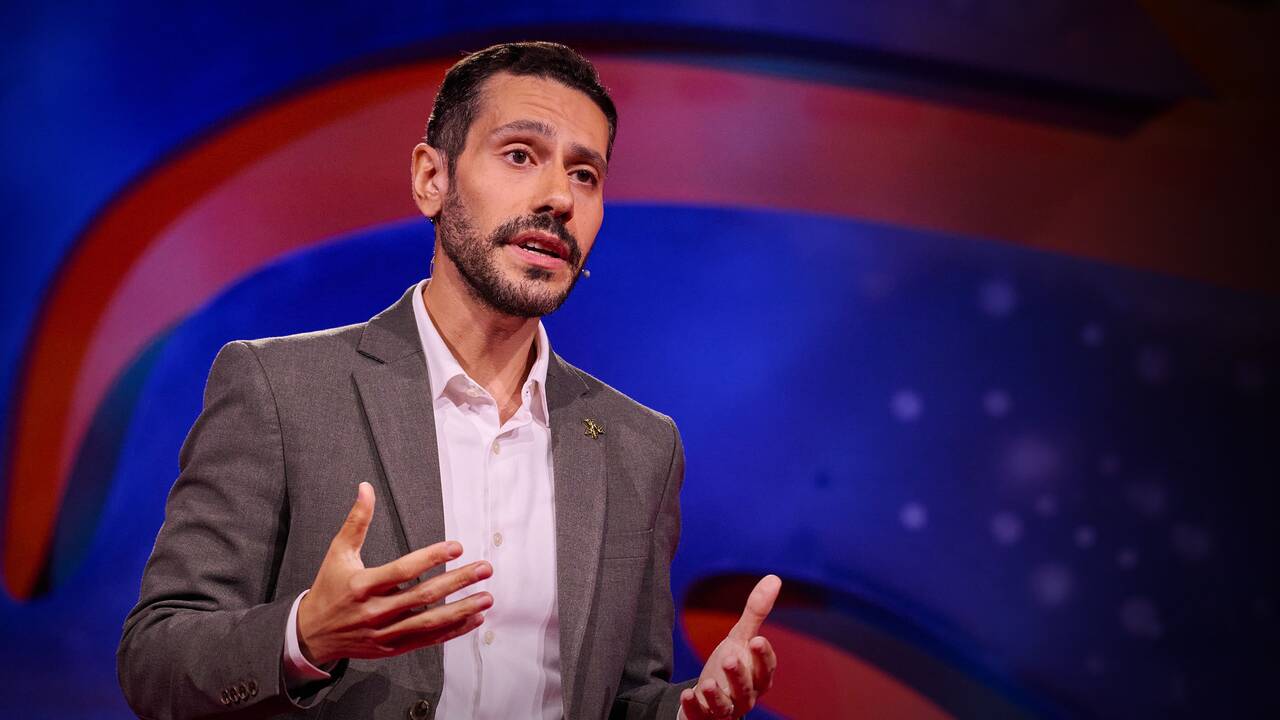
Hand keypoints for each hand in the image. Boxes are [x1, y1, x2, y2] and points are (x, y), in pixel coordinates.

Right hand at [297, 482, 491, 665]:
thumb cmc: (328, 589)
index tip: (457, 547)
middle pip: (423, 596)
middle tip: (484, 569)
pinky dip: (452, 631)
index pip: (403, 570)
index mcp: (363, 585)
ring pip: (429, 622)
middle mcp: (375, 611)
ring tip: (486, 597)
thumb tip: (366, 487)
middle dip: (458, 582)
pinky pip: (427, 640)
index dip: (432, 558)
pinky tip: (473, 619)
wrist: (311, 635)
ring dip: (461, 610)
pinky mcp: (391, 648)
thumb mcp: (338, 552)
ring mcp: (384, 633)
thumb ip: (356, 521)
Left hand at [679, 575, 780, 719]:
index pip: (766, 669)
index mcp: (758, 676)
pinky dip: (694, 707)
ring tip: (707, 683)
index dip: (763, 656)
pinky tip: (687, 695)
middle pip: (746, 689)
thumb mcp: (740, 639)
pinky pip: (701, 716)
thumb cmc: (731, 666)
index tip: (758, 640)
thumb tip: (774, 578)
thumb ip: (756, 613)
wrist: (711, 698)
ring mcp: (726, 709)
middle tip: (730, 658)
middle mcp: (746, 696)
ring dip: (717, 696)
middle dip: (739, 675)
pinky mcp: (706, 717)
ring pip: (725, 706)